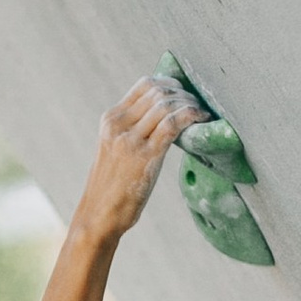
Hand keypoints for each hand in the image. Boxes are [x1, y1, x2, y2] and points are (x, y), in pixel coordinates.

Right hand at [74, 75, 196, 242]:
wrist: (98, 216)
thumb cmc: (111, 188)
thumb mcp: (115, 150)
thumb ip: (132, 131)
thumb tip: (161, 119)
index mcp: (111, 120)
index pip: (145, 85)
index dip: (171, 84)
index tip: (185, 94)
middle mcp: (118, 125)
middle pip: (158, 92)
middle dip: (184, 94)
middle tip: (198, 106)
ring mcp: (130, 140)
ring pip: (166, 105)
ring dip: (190, 105)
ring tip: (201, 115)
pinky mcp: (145, 156)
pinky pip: (172, 125)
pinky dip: (191, 117)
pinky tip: (202, 121)